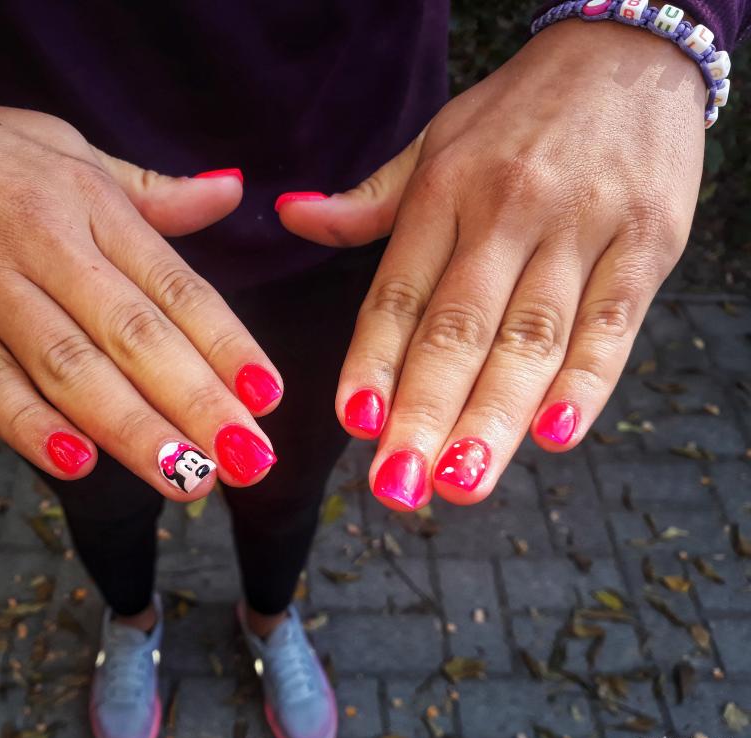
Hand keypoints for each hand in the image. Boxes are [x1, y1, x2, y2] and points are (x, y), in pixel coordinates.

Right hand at [0, 85, 281, 499]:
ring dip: (132, 428)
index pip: (174, 286)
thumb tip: (233, 191)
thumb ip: (153, 192)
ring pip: (66, 365)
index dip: (227, 344)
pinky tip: (77, 463)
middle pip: (133, 335)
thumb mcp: (74, 151)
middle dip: (197, 403)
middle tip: (249, 461)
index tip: (269, 398)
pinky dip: (28, 423)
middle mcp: (44, 241)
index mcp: (91, 205)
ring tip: (188, 477)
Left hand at [278, 19, 704, 509]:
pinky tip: (555, 435)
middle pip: (459, 329)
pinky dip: (587, 383)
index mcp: (445, 193)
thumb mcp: (433, 143)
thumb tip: (290, 215)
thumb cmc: (518, 112)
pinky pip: (612, 324)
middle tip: (398, 484)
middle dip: (425, 414)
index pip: (399, 293)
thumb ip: (367, 202)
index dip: (374, 361)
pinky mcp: (646, 245)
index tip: (354, 423)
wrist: (629, 52)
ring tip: (460, 481)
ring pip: (531, 339)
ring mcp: (580, 230)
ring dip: (494, 417)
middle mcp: (507, 213)